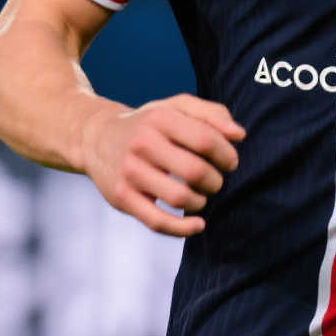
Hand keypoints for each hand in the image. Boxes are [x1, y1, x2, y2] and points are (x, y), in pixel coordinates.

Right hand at [79, 95, 243, 237]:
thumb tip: (239, 135)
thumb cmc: (148, 124)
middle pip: (195, 172)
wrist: (96, 138)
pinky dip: (184, 229)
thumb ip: (211, 114)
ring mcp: (130, 172)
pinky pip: (158, 222)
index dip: (227, 155)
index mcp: (159, 118)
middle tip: (215, 181)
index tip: (229, 162)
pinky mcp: (122, 197)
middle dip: (216, 181)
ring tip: (200, 196)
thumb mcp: (174, 107)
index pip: (206, 140)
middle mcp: (142, 143)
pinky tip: (198, 224)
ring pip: (180, 198)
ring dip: (201, 202)